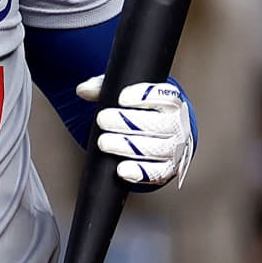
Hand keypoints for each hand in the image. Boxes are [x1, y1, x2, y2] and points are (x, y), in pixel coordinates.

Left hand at [75, 77, 193, 187]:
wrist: (160, 138)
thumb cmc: (141, 112)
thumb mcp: (125, 96)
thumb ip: (105, 89)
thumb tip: (84, 90)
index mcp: (172, 103)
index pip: (166, 97)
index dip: (144, 97)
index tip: (121, 98)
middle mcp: (178, 126)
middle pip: (158, 124)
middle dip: (127, 122)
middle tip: (102, 119)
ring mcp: (174, 149)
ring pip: (156, 149)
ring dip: (128, 147)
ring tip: (104, 142)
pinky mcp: (167, 170)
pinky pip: (157, 173)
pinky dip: (139, 172)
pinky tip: (122, 169)